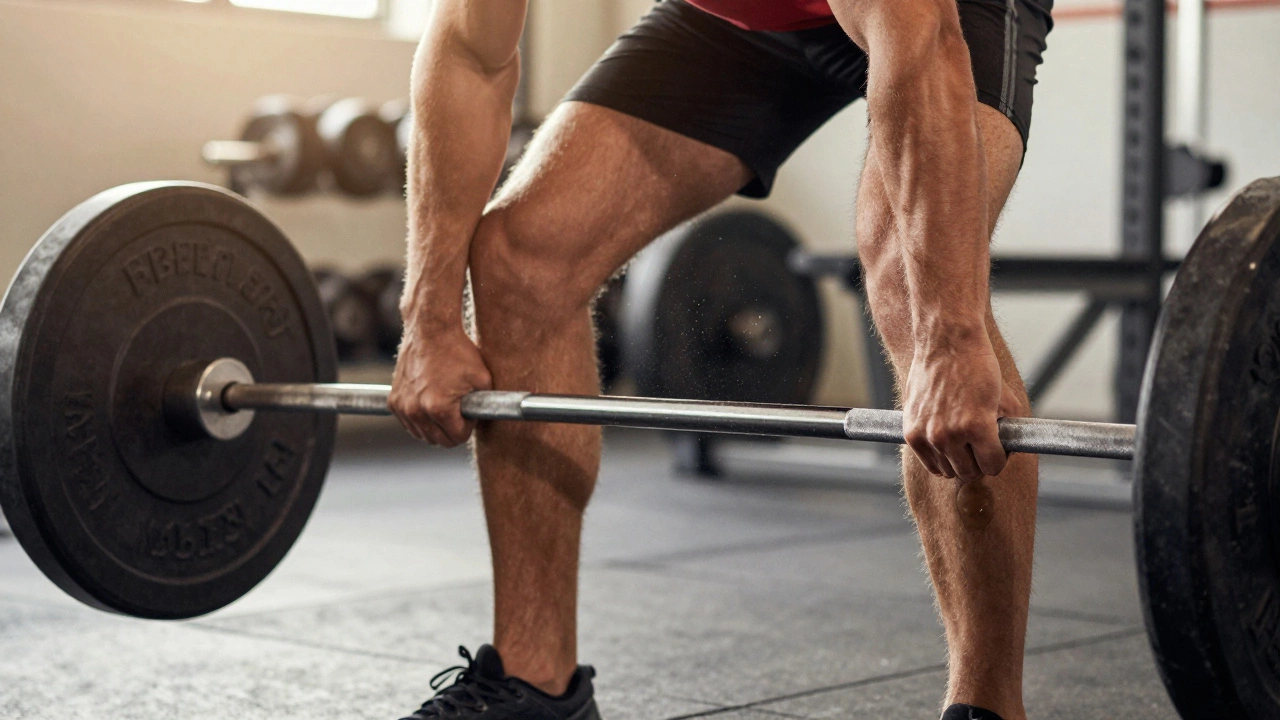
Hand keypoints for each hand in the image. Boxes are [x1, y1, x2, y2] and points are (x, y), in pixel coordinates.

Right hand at [389, 322, 492, 446]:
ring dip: (435, 426)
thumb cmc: (458, 352)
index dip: (467, 426)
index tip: (469, 411)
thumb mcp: (482, 380)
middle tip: (458, 409)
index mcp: (439, 408)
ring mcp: (402, 406)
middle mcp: (416, 410)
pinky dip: (419, 418)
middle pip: (438, 441)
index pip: (457, 438)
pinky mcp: (393, 400)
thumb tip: (483, 420)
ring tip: (444, 404)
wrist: (430, 330)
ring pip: (422, 435)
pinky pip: (409, 423)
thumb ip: (484, 406)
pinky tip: (429, 402)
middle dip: (452, 429)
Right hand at [901, 334, 1021, 481]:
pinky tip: (946, 444)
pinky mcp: (911, 432)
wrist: (946, 343)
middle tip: (980, 448)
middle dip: (979, 463)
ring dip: (958, 461)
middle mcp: (950, 435)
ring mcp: (928, 434)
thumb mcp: (1006, 398)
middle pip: (969, 473)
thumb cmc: (978, 367)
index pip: (993, 467)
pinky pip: (928, 463)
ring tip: (963, 443)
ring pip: (947, 471)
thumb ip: (1009, 429)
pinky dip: (938, 458)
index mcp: (977, 427)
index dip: (999, 459)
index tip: (997, 451)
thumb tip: (1010, 449)